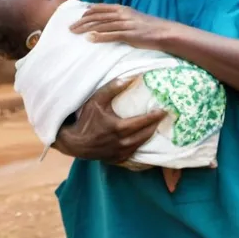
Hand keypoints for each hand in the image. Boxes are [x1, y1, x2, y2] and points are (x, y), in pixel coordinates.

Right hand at [52, 76, 167, 162]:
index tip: (164, 110)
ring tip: (156, 125)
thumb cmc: (85, 120)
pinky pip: (135, 153)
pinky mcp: (118, 159)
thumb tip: (131, 78)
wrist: (74, 142)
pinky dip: (141, 145)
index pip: (143, 122)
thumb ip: (113, 88)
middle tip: (163, 117)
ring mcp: (121, 153)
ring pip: (142, 144)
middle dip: (156, 125)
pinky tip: (144, 138)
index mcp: (119, 128)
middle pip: (146, 134)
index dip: (155, 116)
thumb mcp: (96, 100)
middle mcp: (122, 142)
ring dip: (150, 134)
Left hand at [70, 3, 177, 49]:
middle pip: (97, 17)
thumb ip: (120, 18)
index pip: (100, 8)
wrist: (165, 32)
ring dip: (86, 29)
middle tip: (70, 28)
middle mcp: (122, 14)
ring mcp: (125, 24)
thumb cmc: (149, 27)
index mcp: (122, 9)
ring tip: (75, 33)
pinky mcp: (129, 35)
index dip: (86, 13)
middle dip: (81, 22)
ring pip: (101, 25)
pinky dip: (99, 36)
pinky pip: (111, 35)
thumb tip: (108, 22)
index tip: (77, 18)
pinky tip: (90, 39)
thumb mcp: (133, 18)